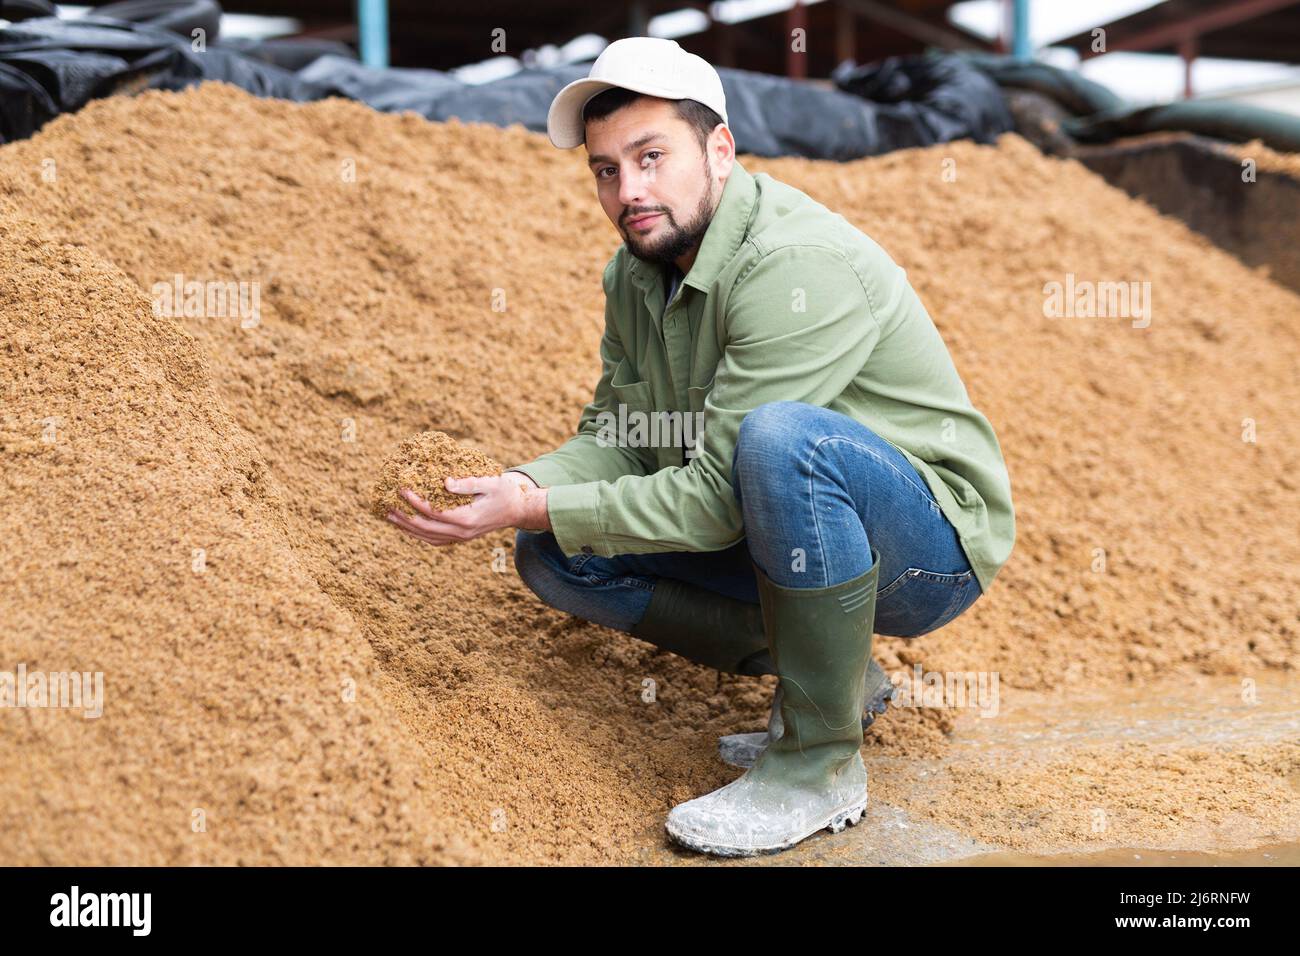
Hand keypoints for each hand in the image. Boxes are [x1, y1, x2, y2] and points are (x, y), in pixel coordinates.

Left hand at [386, 472, 548, 545]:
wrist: (518, 510)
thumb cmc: (505, 492)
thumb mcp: (490, 482)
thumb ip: (467, 483)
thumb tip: (444, 481)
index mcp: (467, 518)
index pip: (433, 512)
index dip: (415, 501)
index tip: (401, 489)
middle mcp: (462, 532)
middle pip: (425, 528)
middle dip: (404, 517)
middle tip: (387, 506)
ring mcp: (461, 537)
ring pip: (428, 537)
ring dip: (407, 528)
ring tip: (390, 517)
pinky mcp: (461, 538)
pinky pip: (435, 539)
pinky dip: (419, 534)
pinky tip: (408, 526)